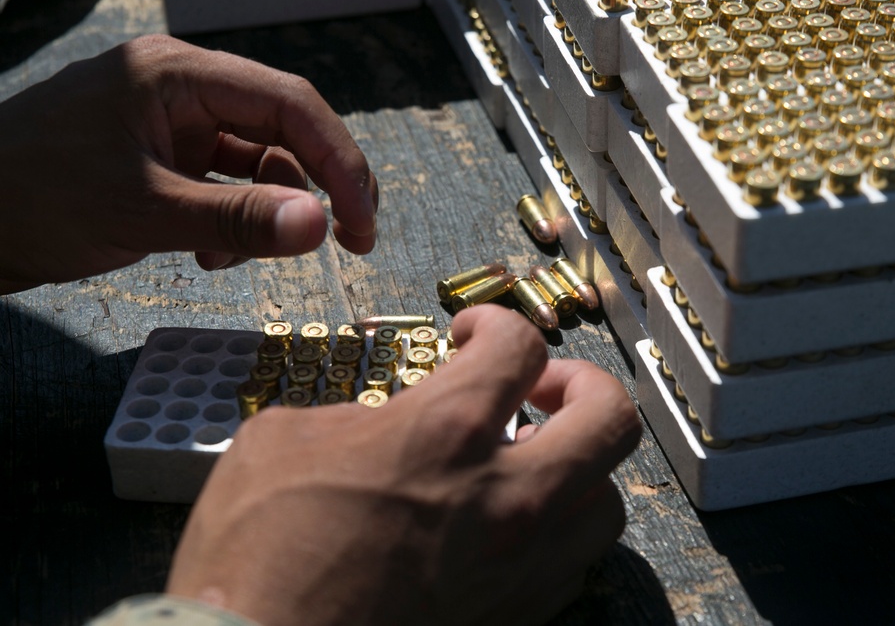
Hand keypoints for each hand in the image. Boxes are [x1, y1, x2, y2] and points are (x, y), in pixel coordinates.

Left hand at [0, 34, 377, 293]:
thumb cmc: (32, 197)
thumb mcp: (143, 210)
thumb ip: (238, 218)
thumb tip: (321, 227)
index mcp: (177, 74)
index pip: (288, 103)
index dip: (339, 159)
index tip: (362, 220)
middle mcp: (182, 90)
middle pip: (281, 128)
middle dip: (316, 186)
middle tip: (351, 239)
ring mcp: (172, 124)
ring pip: (256, 162)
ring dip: (265, 212)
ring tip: (236, 257)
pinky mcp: (162, 158)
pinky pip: (224, 184)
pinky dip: (232, 222)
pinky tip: (209, 255)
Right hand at [166, 305, 641, 625]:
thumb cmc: (258, 556)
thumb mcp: (283, 441)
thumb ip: (355, 414)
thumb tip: (383, 423)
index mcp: (447, 432)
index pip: (520, 347)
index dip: (498, 324)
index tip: (473, 335)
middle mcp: (505, 498)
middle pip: (611, 418)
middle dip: (583, 384)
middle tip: (539, 388)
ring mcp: (518, 567)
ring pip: (607, 503)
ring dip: (579, 468)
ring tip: (533, 463)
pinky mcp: (513, 619)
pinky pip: (571, 566)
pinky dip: (554, 533)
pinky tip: (509, 528)